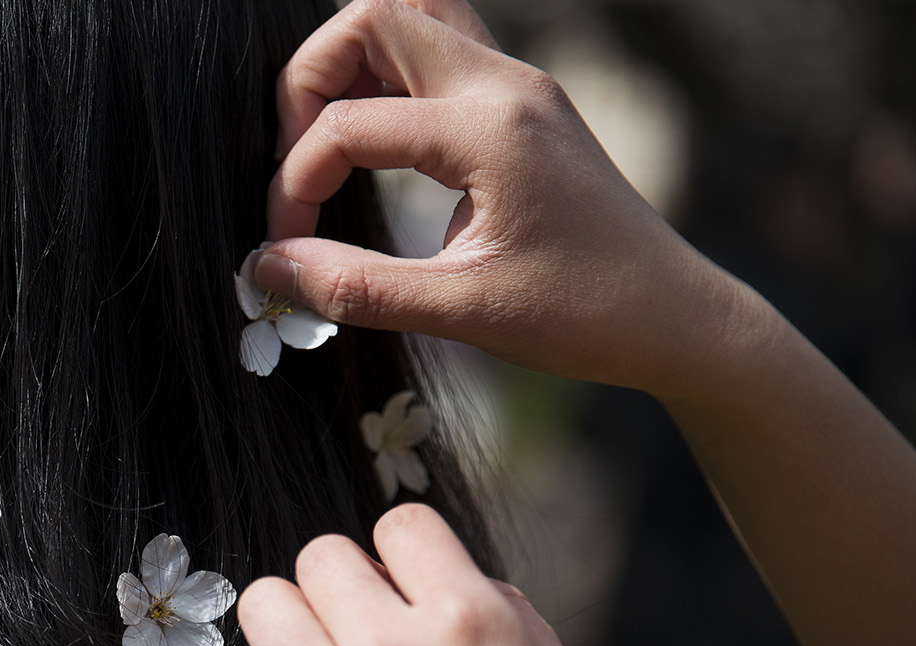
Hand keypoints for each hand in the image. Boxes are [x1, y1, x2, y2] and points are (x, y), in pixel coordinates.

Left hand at [226, 505, 653, 645]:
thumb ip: (497, 614)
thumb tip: (435, 577)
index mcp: (475, 619)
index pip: (399, 523)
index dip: (408, 557)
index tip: (416, 597)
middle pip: (318, 556)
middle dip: (343, 589)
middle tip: (368, 641)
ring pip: (264, 605)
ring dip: (295, 632)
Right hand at [257, 0, 745, 400]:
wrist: (676, 317)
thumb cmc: (583, 317)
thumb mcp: (459, 311)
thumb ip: (353, 288)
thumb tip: (267, 269)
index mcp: (490, 129)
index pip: (349, 124)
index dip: (294, 184)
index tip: (286, 249)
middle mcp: (506, 85)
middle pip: (374, 16)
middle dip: (309, 83)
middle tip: (296, 165)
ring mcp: (520, 86)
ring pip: (412, 15)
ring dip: (352, 66)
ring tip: (327, 144)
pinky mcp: (524, 104)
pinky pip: (441, 50)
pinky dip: (389, 80)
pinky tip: (374, 148)